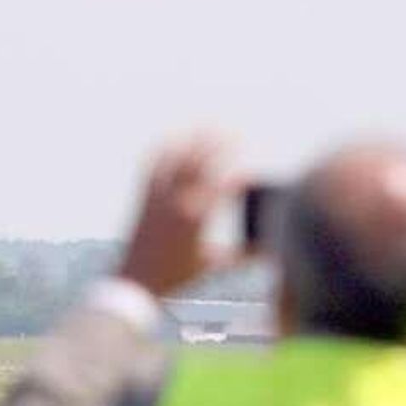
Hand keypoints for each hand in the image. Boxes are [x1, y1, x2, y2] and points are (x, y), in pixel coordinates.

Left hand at [117, 134, 243, 297]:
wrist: (136, 282)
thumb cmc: (177, 276)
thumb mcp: (212, 266)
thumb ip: (242, 256)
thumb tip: (269, 250)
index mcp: (196, 219)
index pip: (222, 184)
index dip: (239, 171)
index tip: (252, 164)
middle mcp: (176, 203)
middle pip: (201, 162)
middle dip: (220, 144)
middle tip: (237, 132)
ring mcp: (158, 197)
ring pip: (177, 158)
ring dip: (194, 139)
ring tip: (209, 124)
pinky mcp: (145, 197)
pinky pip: (153, 165)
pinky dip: (164, 148)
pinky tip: (173, 136)